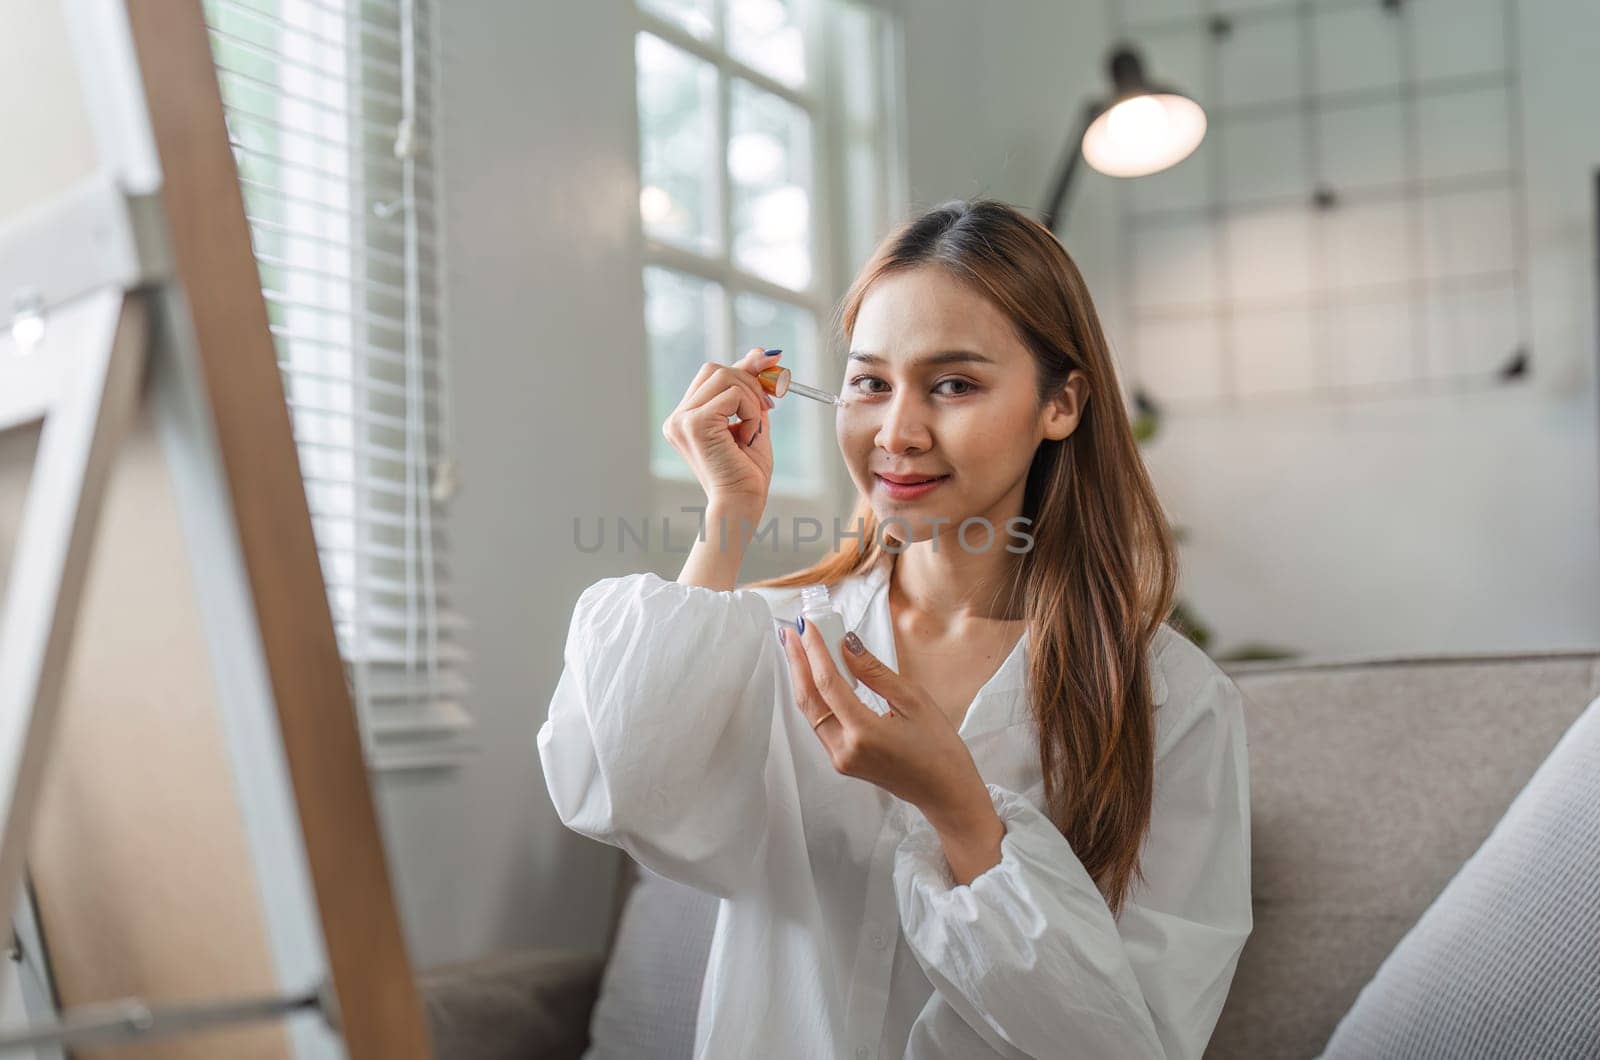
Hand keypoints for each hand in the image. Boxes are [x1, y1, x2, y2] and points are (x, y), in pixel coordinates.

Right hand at [661, 346, 779, 515]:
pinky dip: (750, 411)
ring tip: (754, 428)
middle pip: (715, 369)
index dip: (743, 367)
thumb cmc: (747, 473)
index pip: (712, 375)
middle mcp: (677, 418)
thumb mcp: (752, 421)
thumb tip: (761, 352)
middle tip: (771, 403)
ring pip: (725, 377)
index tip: (770, 361)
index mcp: (685, 419)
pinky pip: (733, 395)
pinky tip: (748, 436)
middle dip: (749, 379)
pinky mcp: (694, 423)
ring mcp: (682, 420)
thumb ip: (751, 390)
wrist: (742, 504)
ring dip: (751, 399)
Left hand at [780, 618, 992, 828]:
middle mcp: (845, 749)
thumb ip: (875, 673)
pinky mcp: (841, 761)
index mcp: (865, 733)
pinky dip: (814, 698)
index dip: (815, 651)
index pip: (828, 684)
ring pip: (810, 713)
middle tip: (792, 633)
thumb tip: (847, 645)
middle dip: (797, 663)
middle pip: (809, 699)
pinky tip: (814, 678)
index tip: (807, 626)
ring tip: (798, 650)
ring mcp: (840, 759)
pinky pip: (819, 724)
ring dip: (802, 680)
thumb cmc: (939, 748)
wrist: (944, 792)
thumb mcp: (914, 701)